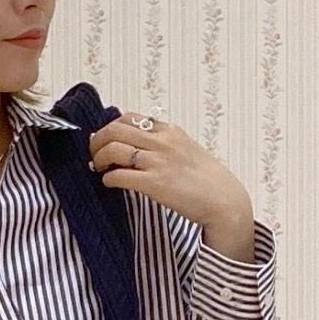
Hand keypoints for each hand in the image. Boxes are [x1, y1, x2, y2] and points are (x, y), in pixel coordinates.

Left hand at [87, 112, 252, 232]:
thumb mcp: (186, 149)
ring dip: (99, 158)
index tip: (105, 140)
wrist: (223, 200)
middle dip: (98, 141)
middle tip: (94, 154)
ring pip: (113, 149)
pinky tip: (110, 183)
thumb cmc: (206, 180)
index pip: (129, 118)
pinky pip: (120, 176)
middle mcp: (162, 141)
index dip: (110, 128)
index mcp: (169, 131)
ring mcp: (158, 161)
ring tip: (100, 168)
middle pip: (115, 129)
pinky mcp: (155, 183)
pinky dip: (108, 178)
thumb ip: (163, 144)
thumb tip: (138, 147)